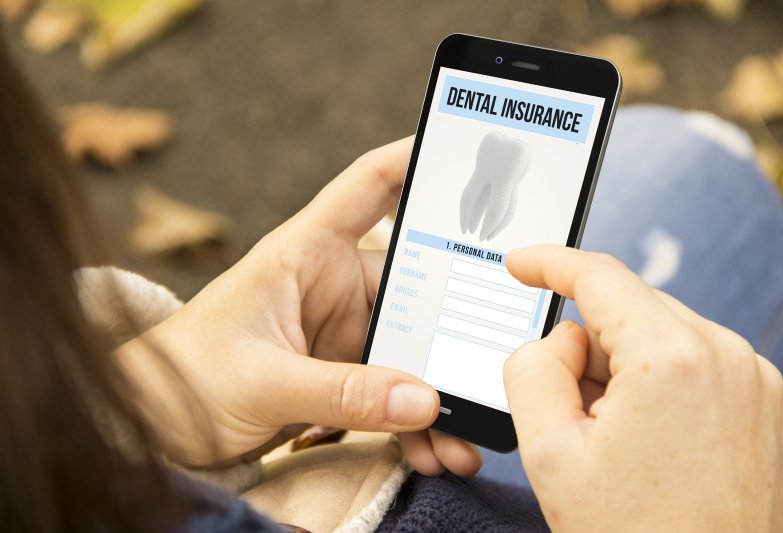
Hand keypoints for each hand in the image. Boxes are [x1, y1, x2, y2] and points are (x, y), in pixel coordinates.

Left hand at [118, 138, 480, 475]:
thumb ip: (340, 392)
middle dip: (454, 332)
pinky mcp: (344, 375)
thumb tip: (423, 400)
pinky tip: (434, 451)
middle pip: (417, 287)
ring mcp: (342, 333)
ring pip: (413, 350)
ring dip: (440, 395)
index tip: (469, 151)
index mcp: (306, 253)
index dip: (417, 160)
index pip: (370, 186)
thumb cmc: (185, 376)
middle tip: (492, 367)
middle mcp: (333, 285)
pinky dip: (416, 423)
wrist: (153, 425)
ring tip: (464, 442)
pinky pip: (395, 392)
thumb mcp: (260, 381)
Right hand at [503, 246, 782, 531]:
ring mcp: (763, 386)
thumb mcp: (550, 454)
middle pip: (634, 314)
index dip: (550, 264)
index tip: (523, 265)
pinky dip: (670, 392)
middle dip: (591, 347)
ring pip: (669, 342)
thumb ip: (532, 369)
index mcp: (673, 358)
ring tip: (623, 448)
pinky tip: (660, 451)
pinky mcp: (778, 412)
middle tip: (573, 415)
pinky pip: (706, 372)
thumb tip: (561, 340)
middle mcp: (731, 358)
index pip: (599, 277)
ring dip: (631, 374)